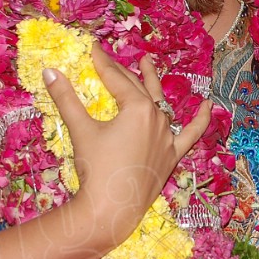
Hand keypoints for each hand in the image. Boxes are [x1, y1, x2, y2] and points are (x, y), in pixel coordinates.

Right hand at [43, 49, 210, 250]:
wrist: (111, 209)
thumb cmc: (96, 168)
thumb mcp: (81, 130)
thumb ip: (66, 98)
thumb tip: (49, 71)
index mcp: (138, 108)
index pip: (116, 79)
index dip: (102, 63)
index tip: (93, 48)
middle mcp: (157, 118)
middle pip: (136, 89)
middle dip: (120, 72)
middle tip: (107, 58)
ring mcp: (167, 136)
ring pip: (160, 103)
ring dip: (153, 82)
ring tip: (148, 63)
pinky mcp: (172, 155)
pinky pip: (191, 134)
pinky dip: (201, 119)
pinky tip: (208, 105)